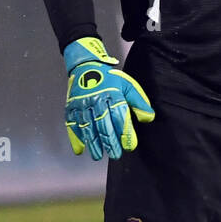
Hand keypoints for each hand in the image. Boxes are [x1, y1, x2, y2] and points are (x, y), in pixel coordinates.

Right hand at [63, 36, 153, 160]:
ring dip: (93, 143)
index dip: (125, 133)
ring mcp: (82, 104)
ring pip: (87, 127)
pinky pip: (72, 124)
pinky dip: (75, 138)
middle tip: (116, 154)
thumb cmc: (109, 78)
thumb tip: (149, 118)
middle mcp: (96, 100)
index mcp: (112, 94)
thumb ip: (139, 102)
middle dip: (110, 142)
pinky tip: (80, 149)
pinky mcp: (71, 107)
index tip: (130, 146)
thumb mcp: (128, 85)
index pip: (120, 117)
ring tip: (98, 155)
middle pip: (103, 124)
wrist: (85, 66)